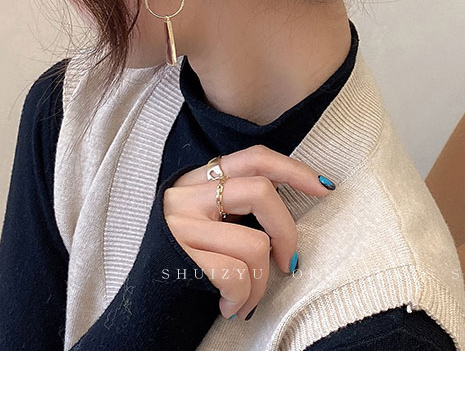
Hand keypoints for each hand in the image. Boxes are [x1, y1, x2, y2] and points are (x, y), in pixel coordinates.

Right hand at [162, 144, 334, 319]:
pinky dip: (242, 298)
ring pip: (255, 243)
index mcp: (198, 180)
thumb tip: (290, 210)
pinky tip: (229, 305)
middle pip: (261, 192)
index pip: (254, 158)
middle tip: (287, 264)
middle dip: (287, 233)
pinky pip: (236, 276)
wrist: (140, 304)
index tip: (324, 188)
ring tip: (247, 298)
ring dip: (261, 284)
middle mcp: (187, 195)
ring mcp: (182, 224)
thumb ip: (235, 205)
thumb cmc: (185, 263)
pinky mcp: (180, 257)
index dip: (293, 169)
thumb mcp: (206, 221)